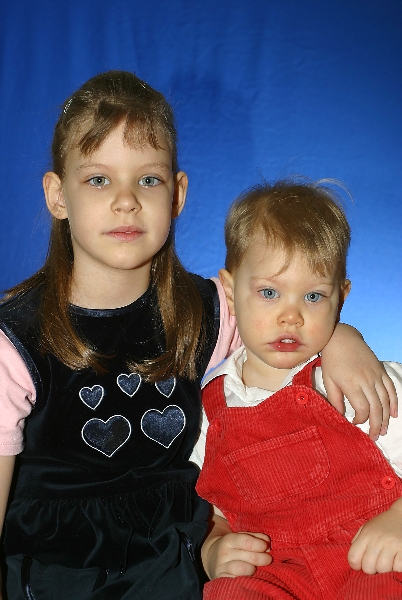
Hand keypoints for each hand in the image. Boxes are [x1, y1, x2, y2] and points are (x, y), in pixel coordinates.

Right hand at [203, 530, 270, 579]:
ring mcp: (221, 567)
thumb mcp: (240, 537)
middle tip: (268, 559)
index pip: (246, 541)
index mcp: (229, 539)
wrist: (211, 556)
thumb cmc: (232, 546)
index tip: (267, 547)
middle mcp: (224, 553)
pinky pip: (236, 581)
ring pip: (243, 570)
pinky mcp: (220, 579)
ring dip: (253, 569)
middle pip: (249, 557)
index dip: (259, 545)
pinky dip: (245, 579)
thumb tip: (267, 543)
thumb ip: (255, 537)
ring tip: (255, 568)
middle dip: (262, 558)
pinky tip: (248, 576)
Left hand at [321, 324, 396, 439]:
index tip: (355, 423)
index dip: (360, 420)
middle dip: (377, 425)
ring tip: (384, 430)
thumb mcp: (328, 380)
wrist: (341, 338)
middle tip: (375, 437)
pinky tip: (394, 414)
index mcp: (352, 384)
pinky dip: (394, 402)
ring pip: (386, 401)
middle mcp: (367, 381)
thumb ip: (334, 399)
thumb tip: (340, 416)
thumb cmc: (332, 360)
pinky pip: (391, 389)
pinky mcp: (381, 371)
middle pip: (377, 408)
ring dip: (386, 417)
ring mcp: (376, 376)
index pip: (362, 409)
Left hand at [348, 498, 401, 573]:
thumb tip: (353, 559)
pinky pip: (397, 568)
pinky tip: (396, 559)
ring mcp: (391, 545)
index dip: (356, 565)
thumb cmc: (384, 524)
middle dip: (372, 569)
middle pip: (368, 568)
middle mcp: (377, 540)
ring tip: (387, 560)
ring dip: (385, 569)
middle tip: (377, 562)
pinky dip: (396, 568)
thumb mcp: (367, 527)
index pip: (353, 558)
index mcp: (366, 535)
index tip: (362, 563)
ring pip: (382, 570)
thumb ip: (358, 541)